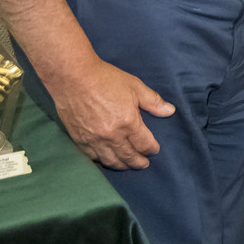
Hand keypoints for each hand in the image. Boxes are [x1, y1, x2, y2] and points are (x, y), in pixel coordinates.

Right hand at [50, 57, 174, 169]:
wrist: (73, 78)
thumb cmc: (106, 79)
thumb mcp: (135, 87)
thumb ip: (153, 102)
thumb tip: (170, 111)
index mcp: (128, 123)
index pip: (144, 144)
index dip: (152, 149)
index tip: (154, 150)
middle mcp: (111, 135)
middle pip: (128, 156)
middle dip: (138, 162)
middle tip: (144, 164)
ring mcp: (93, 139)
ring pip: (110, 160)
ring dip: (121, 165)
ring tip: (127, 165)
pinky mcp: (79, 139)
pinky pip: (92, 157)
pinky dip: (101, 161)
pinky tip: (106, 160)